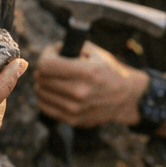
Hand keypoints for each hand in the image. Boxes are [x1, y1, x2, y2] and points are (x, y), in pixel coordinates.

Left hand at [35, 42, 149, 128]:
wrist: (125, 97)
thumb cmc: (108, 71)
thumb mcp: (95, 53)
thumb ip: (72, 47)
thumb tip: (52, 50)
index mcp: (87, 72)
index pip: (47, 65)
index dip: (46, 55)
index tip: (52, 52)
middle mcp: (80, 92)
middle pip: (41, 78)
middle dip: (44, 68)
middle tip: (53, 65)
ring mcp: (75, 109)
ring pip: (40, 92)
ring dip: (43, 82)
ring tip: (55, 78)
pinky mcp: (72, 119)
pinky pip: (44, 106)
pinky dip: (46, 96)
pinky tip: (55, 90)